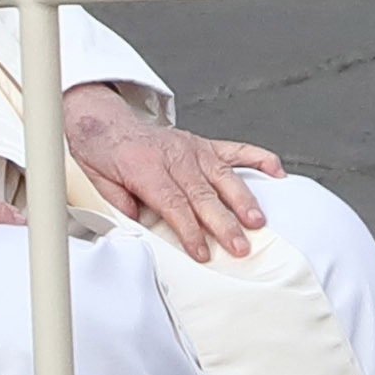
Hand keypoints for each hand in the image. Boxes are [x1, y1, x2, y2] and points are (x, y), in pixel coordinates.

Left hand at [64, 81, 277, 258]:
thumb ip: (118, 205)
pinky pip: (236, 150)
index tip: (202, 253)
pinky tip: (277, 172)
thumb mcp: (96, 182)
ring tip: (258, 222)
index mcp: (147, 168)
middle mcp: (175, 156)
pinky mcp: (204, 145)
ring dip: (243, 200)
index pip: (173, 204)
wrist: (105, 121)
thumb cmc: (103, 154)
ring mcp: (193, 149)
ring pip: (224, 176)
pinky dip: (259, 158)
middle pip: (203, 195)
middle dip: (223, 224)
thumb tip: (138, 227)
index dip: (189, 230)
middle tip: (240, 246)